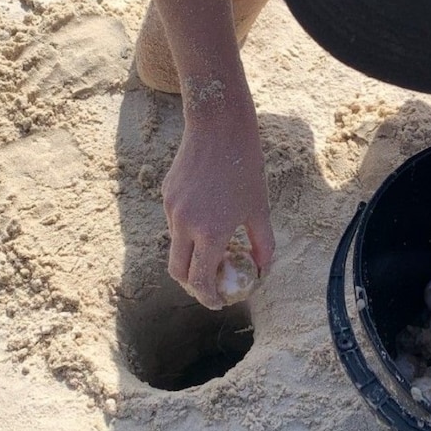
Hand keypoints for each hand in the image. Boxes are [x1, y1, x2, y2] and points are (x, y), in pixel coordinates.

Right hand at [162, 100, 273, 308]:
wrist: (218, 129)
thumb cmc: (245, 168)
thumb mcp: (258, 209)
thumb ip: (262, 244)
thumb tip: (263, 269)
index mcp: (210, 233)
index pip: (200, 280)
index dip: (208, 296)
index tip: (218, 301)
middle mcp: (185, 225)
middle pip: (178, 271)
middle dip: (192, 285)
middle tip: (210, 286)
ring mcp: (172, 210)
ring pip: (176, 246)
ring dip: (192, 255)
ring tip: (215, 247)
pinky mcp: (166, 195)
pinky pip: (174, 223)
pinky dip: (188, 232)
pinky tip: (207, 216)